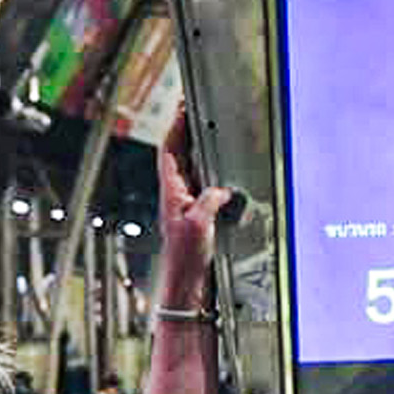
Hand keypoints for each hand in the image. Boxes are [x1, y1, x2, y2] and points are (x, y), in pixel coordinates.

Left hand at [156, 101, 232, 305]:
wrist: (188, 286)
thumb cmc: (185, 258)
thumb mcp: (200, 223)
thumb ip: (210, 199)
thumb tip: (220, 189)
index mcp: (171, 192)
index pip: (169, 150)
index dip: (175, 127)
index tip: (183, 107)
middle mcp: (177, 196)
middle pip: (181, 155)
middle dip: (188, 132)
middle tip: (197, 112)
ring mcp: (187, 205)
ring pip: (193, 169)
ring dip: (200, 150)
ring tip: (210, 132)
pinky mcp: (199, 217)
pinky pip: (206, 187)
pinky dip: (213, 173)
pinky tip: (224, 171)